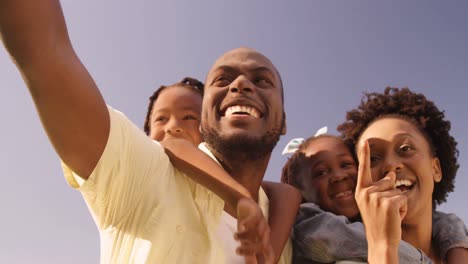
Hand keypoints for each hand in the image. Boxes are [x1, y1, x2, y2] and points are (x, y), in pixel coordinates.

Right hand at [235, 198, 273, 263]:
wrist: (245, 204)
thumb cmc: (248, 226)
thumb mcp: (247, 241)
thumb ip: (249, 255)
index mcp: (264, 241)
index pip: (270, 254)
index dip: (268, 262)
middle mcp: (265, 233)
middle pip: (263, 245)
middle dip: (250, 249)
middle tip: (237, 250)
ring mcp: (262, 222)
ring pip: (257, 232)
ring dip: (245, 236)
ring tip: (235, 237)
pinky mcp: (257, 212)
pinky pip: (254, 219)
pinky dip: (248, 223)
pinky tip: (241, 226)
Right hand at [355, 140, 406, 260]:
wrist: (380, 240)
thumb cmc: (379, 222)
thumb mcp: (376, 203)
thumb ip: (381, 188)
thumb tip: (393, 173)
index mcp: (361, 191)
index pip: (363, 170)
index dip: (365, 154)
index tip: (365, 140)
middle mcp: (366, 192)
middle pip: (388, 181)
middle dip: (392, 194)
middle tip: (384, 211)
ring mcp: (376, 197)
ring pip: (397, 190)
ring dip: (398, 203)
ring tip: (389, 215)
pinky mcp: (388, 203)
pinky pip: (403, 198)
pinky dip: (403, 208)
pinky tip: (395, 217)